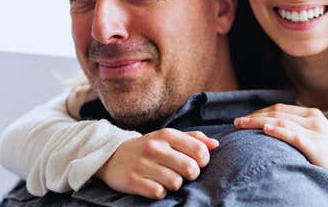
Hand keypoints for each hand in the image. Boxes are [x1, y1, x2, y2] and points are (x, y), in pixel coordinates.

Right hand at [96, 128, 218, 198]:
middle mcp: (155, 147)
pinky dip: (160, 192)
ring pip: (176, 183)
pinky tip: (155, 185)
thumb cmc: (149, 147)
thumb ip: (193, 138)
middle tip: (184, 174)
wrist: (111, 155)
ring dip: (175, 185)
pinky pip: (158, 192)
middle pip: (190, 169)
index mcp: (167, 135)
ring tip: (168, 179)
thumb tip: (215, 144)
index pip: (199, 150)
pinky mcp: (133, 180)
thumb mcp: (168, 137)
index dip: (203, 161)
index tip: (197, 163)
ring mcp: (142, 164)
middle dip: (191, 175)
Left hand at [234, 103, 327, 191]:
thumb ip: (300, 130)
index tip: (244, 118)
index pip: (279, 108)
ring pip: (280, 120)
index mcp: (312, 114)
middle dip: (254, 115)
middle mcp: (312, 118)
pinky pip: (293, 135)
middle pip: (276, 111)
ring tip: (241, 125)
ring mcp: (315, 131)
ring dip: (257, 121)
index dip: (259, 111)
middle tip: (236, 123)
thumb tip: (274, 131)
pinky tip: (265, 129)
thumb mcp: (317, 136)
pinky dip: (277, 130)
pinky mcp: (316, 145)